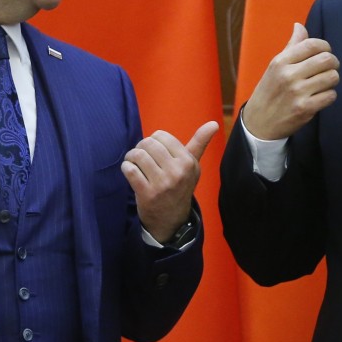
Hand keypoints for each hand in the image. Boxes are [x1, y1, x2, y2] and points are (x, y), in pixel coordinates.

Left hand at [121, 120, 218, 243]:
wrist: (172, 218)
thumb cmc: (181, 184)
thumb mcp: (192, 165)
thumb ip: (200, 142)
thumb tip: (214, 123)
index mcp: (188, 161)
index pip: (161, 136)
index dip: (154, 140)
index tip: (154, 149)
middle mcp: (177, 172)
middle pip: (148, 143)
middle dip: (141, 147)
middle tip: (142, 155)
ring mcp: (162, 184)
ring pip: (138, 155)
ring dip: (131, 157)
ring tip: (134, 162)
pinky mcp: (147, 194)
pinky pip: (130, 170)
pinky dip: (126, 167)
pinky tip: (130, 171)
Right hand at [242, 22, 339, 140]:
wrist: (259, 122)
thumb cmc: (269, 90)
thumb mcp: (275, 66)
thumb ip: (291, 46)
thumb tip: (299, 26)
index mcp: (281, 61)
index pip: (312, 44)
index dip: (325, 46)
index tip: (325, 51)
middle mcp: (289, 75)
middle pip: (326, 59)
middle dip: (333, 62)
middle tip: (329, 67)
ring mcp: (297, 93)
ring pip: (332, 77)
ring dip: (332, 79)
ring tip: (324, 82)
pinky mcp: (305, 109)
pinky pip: (330, 95)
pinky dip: (329, 95)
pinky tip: (321, 96)